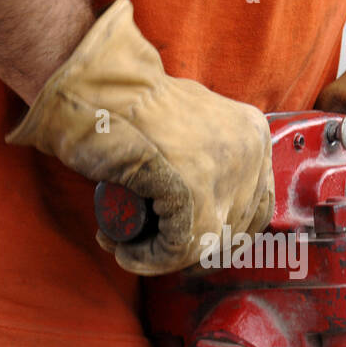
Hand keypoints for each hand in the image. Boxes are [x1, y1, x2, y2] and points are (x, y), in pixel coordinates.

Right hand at [6, 0, 272, 274]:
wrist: (91, 88)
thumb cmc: (127, 107)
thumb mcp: (188, 127)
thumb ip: (209, 157)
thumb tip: (209, 211)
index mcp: (254, 134)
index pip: (254, 208)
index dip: (215, 235)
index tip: (177, 241)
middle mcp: (250, 152)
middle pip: (231, 231)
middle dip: (186, 249)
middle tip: (146, 243)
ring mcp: (225, 171)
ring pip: (203, 244)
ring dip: (161, 255)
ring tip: (123, 243)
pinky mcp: (192, 191)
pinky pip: (176, 247)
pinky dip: (146, 258)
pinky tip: (122, 250)